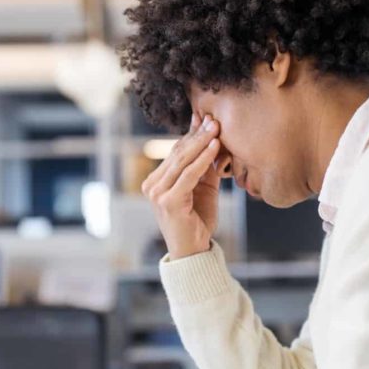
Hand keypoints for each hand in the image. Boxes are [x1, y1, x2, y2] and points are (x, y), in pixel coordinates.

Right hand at [141, 112, 222, 258]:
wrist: (194, 250)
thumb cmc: (198, 220)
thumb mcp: (204, 188)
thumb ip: (206, 167)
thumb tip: (215, 139)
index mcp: (156, 181)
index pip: (175, 152)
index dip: (191, 134)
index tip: (205, 118)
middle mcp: (152, 185)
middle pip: (178, 152)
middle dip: (197, 134)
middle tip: (213, 118)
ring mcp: (157, 193)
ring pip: (182, 160)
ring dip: (201, 142)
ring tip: (216, 127)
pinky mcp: (168, 201)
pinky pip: (189, 174)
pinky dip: (203, 159)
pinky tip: (215, 146)